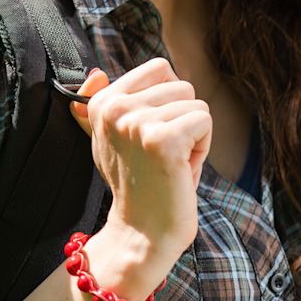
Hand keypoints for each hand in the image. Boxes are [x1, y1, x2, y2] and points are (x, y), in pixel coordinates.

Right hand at [69, 58, 211, 257]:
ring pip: (195, 103)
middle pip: (181, 85)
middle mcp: (114, 107)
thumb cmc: (135, 183)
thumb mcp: (110, 138)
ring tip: (171, 163)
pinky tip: (181, 170)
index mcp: (101, 102)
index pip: (158, 69)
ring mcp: (137, 122)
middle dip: (183, 120)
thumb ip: (107, 104)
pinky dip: (203, 148)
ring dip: (193, 136)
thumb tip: (96, 73)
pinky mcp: (163, 139)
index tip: (150, 137)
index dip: (168, 102)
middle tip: (163, 155)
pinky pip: (204, 120)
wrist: (141, 232)